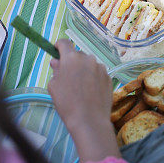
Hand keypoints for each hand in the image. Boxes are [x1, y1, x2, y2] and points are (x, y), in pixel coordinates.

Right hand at [48, 40, 119, 160]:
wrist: (89, 119)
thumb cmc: (67, 103)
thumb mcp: (54, 86)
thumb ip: (56, 70)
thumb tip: (57, 62)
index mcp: (72, 58)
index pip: (64, 43)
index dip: (59, 46)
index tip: (56, 52)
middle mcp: (88, 58)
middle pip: (77, 55)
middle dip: (71, 62)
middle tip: (67, 77)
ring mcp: (101, 67)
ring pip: (89, 64)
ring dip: (84, 70)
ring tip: (80, 88)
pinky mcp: (109, 76)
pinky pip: (98, 73)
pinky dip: (93, 78)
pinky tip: (90, 91)